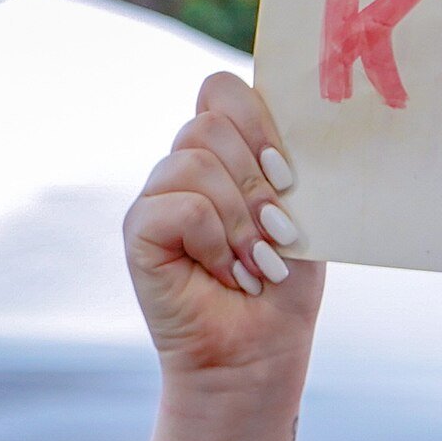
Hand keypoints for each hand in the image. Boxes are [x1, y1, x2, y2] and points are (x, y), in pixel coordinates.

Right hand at [123, 73, 324, 389]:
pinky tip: (226, 273)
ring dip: (240, 219)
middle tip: (277, 233)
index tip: (287, 173)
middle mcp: (187, 165)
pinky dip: (214, 241)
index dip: (256, 120)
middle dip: (255, 181)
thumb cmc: (286, 281)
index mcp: (227, 150)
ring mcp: (159, 195)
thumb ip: (288, 162)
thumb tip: (295, 121)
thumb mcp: (303, 212)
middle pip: (209, 122)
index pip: (221, 90)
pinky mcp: (138, 229)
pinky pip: (179, 206)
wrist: (261, 350)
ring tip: (256, 262)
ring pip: (195, 161)